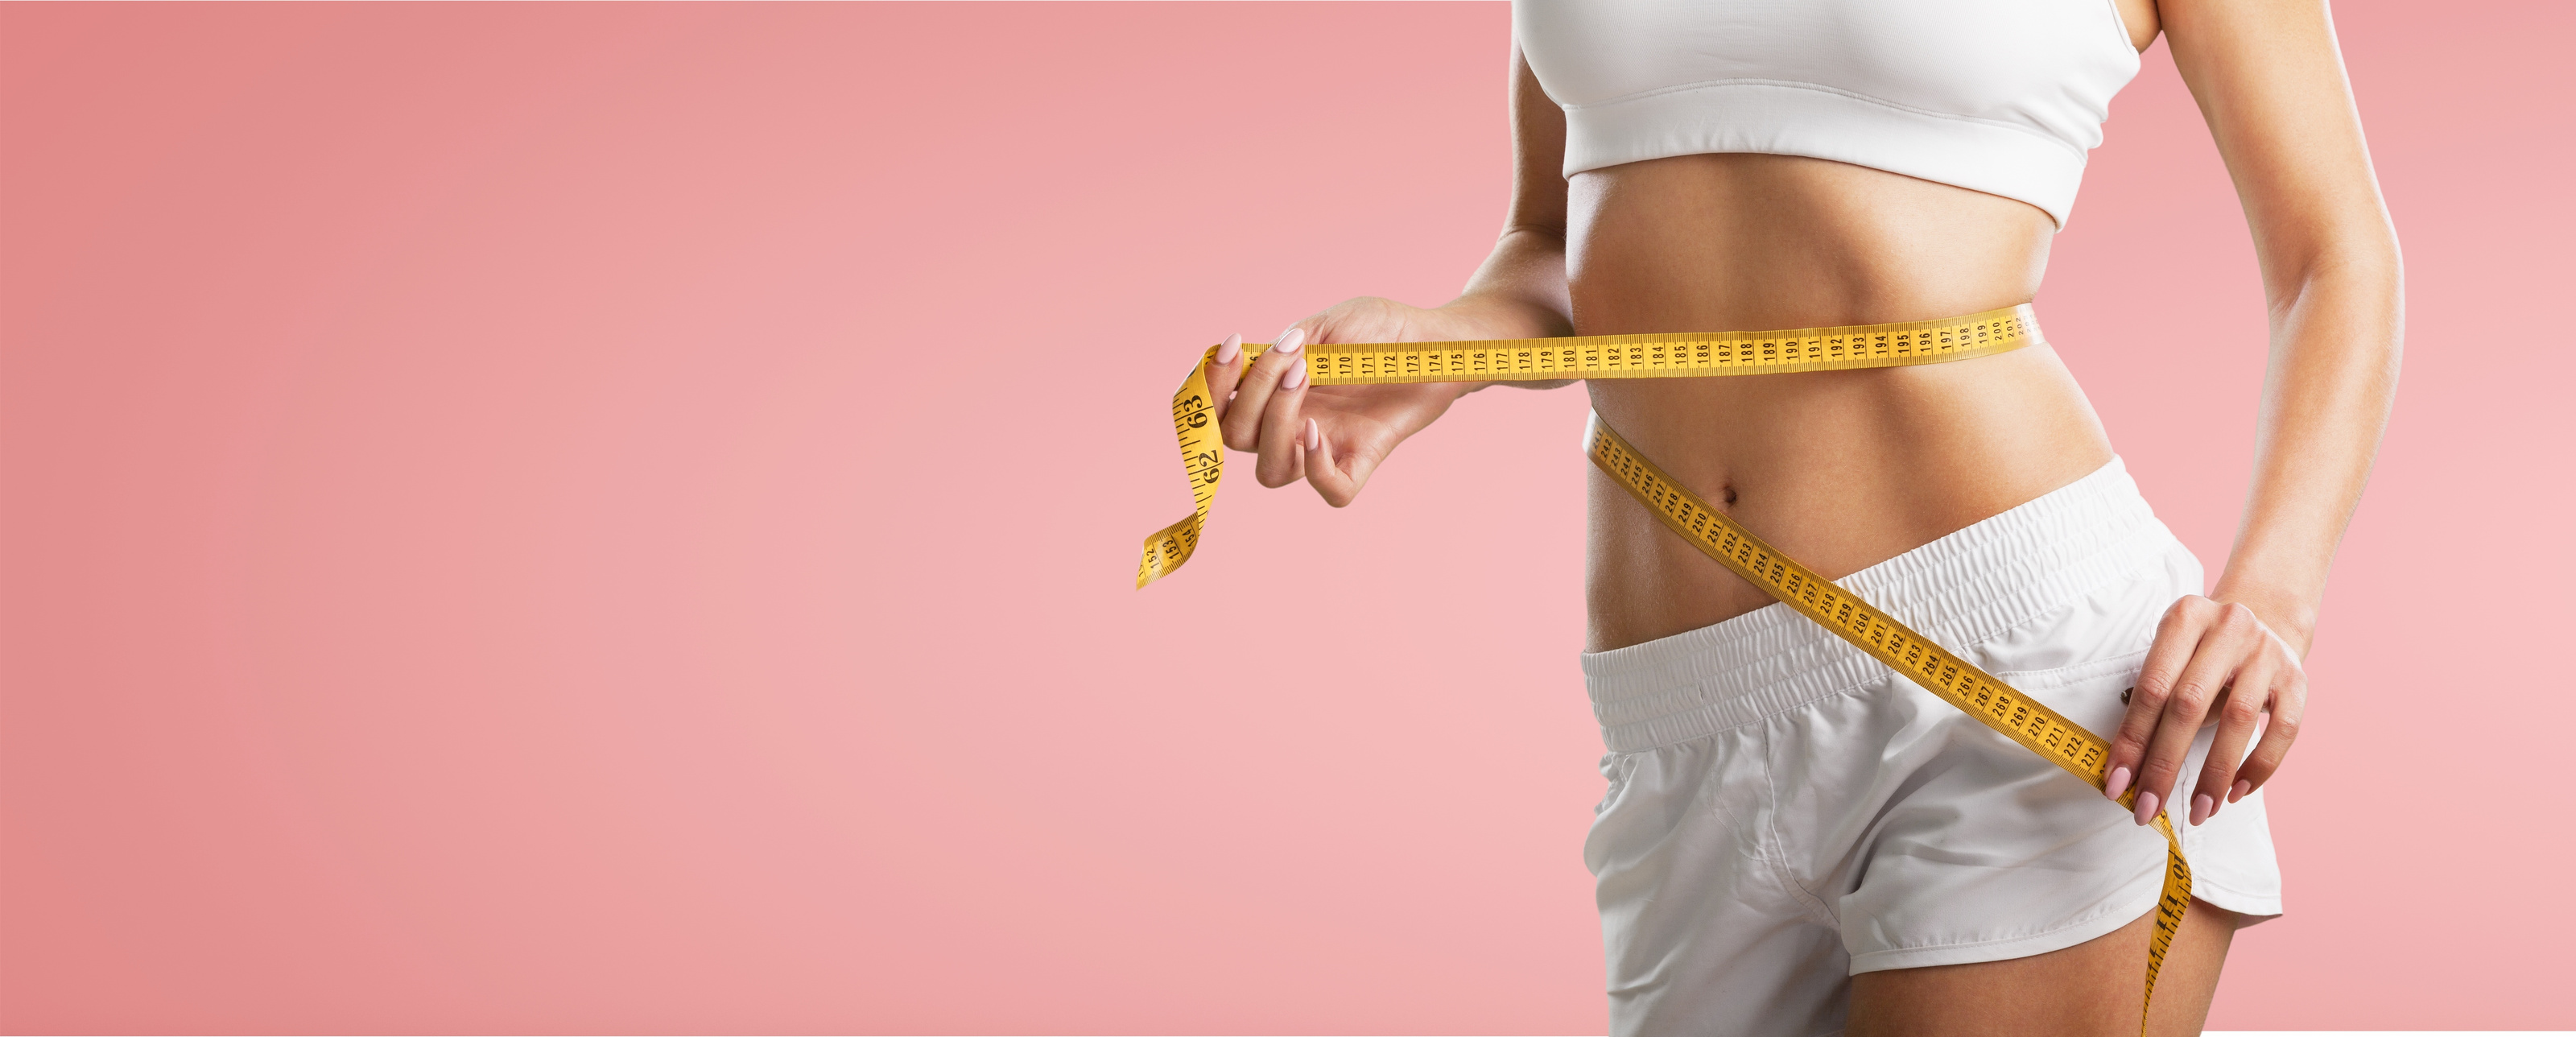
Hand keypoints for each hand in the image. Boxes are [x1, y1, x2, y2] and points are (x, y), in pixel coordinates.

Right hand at [1204, 296, 1482, 506]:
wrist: (1438, 342)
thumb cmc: (1383, 330)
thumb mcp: (1333, 322)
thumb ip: (1294, 340)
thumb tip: (1265, 355)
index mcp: (1273, 393)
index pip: (1218, 409)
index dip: (1209, 387)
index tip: (1229, 347)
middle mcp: (1292, 425)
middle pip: (1236, 438)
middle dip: (1249, 395)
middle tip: (1291, 358)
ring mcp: (1325, 446)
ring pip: (1270, 470)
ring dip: (1275, 424)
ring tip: (1305, 377)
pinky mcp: (1362, 460)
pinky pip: (1331, 490)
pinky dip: (1317, 468)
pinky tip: (1319, 432)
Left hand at [2103, 596, 2308, 826]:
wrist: (2265, 620)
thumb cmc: (2201, 653)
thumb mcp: (2174, 656)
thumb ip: (2154, 702)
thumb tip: (2126, 770)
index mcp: (2185, 617)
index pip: (2151, 688)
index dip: (2132, 740)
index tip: (2116, 784)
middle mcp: (2228, 627)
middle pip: (2189, 704)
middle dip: (2164, 764)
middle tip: (2147, 809)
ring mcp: (2267, 653)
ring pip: (2238, 720)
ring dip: (2214, 773)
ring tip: (2197, 810)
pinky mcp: (2298, 679)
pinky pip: (2283, 730)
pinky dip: (2259, 766)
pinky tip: (2235, 792)